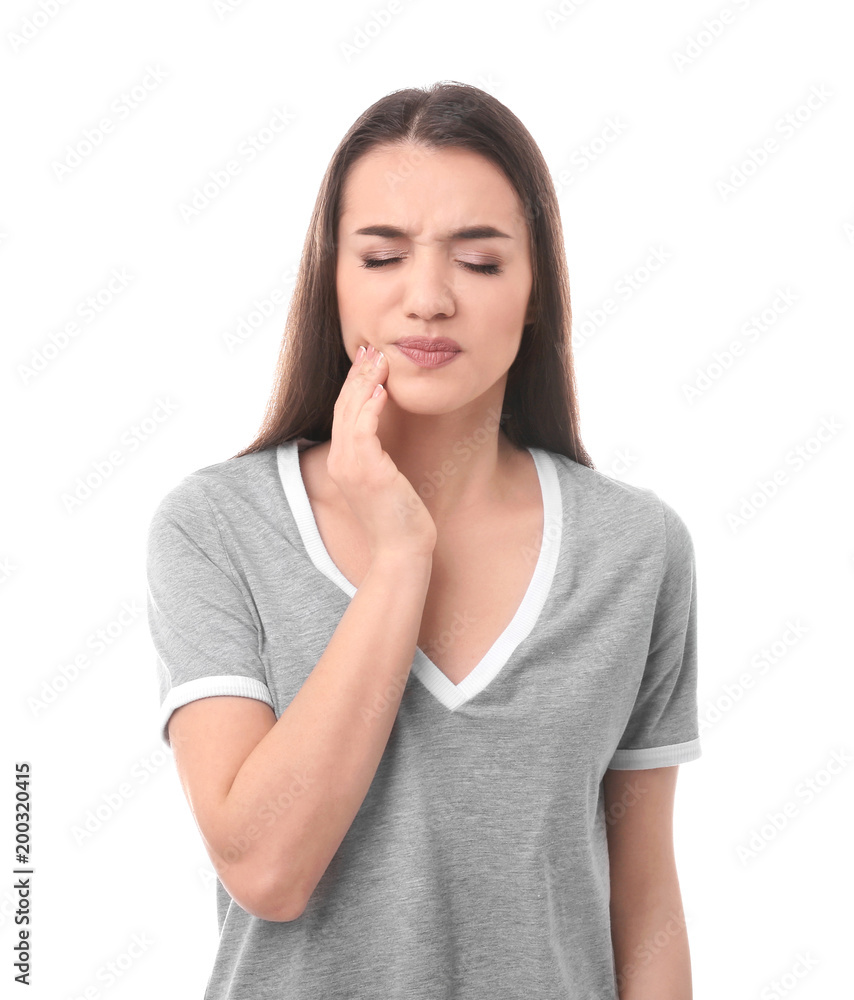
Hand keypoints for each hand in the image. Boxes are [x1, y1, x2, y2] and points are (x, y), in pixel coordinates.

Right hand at [327, 344, 437, 559]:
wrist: (402, 550)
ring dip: (365, 383)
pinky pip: (363, 429)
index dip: (354, 386)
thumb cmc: (399, 519)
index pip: (343, 414)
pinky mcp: (367, 471)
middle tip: (372, 350)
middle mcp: (339, 462)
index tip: (368, 362)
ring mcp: (350, 466)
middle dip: (358, 376)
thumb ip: (378, 458)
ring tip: (379, 359)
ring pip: (351, 413)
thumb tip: (385, 441)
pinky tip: (384, 389)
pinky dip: (371, 406)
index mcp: (341, 463)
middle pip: (343, 407)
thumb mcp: (384, 482)